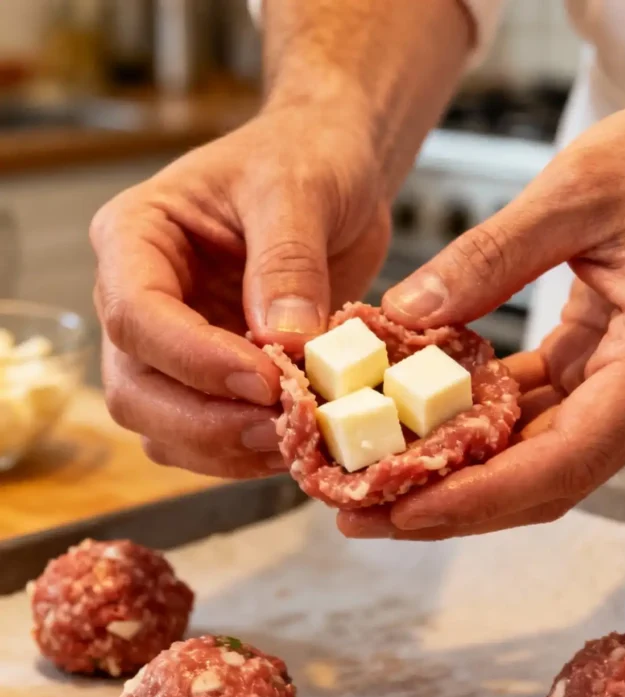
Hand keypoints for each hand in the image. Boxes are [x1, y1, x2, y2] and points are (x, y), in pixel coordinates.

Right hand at [93, 101, 390, 476]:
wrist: (334, 175)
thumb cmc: (304, 158)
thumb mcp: (298, 188)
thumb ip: (287, 260)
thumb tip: (284, 340)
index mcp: (136, 238)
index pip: (135, 315)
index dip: (195, 360)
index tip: (266, 378)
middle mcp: (140, 301)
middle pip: (135, 389)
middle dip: (205, 421)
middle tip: (280, 427)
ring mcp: (172, 349)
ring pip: (164, 428)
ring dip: (226, 449)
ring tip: (294, 441)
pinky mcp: (212, 381)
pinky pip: (207, 439)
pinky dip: (246, 454)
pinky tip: (293, 444)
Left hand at [339, 62, 624, 538]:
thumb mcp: (577, 189)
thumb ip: (489, 256)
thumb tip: (407, 315)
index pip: (563, 461)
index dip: (478, 498)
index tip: (403, 508)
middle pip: (543, 482)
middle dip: (450, 505)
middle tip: (361, 512)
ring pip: (536, 462)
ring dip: (458, 476)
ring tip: (375, 480)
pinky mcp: (610, 375)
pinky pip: (538, 420)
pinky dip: (480, 430)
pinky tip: (423, 426)